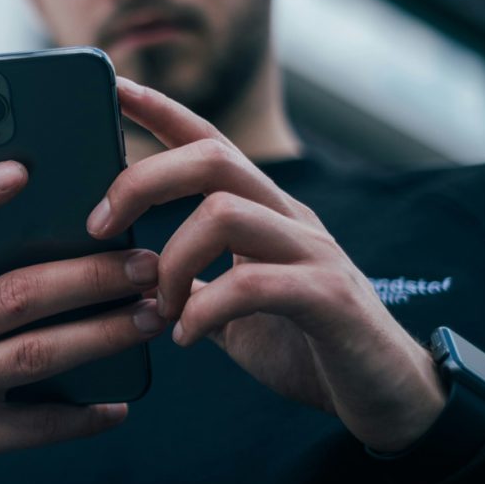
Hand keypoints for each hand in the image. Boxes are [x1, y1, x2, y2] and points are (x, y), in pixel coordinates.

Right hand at [0, 161, 167, 483]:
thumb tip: (66, 236)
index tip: (20, 169)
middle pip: (13, 293)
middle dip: (89, 274)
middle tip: (144, 263)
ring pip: (37, 352)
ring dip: (104, 333)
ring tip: (150, 316)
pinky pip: (40, 425)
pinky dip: (85, 414)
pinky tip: (118, 403)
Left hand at [86, 77, 445, 452]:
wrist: (387, 397)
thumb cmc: (305, 346)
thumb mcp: (233, 308)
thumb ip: (194, 284)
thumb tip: (135, 276)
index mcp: (264, 212)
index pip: (209, 142)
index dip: (161, 110)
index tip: (114, 86)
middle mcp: (289, 218)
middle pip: (211, 158)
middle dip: (142, 181)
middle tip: (97, 225)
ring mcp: (313, 253)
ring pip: (225, 212)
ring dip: (171, 261)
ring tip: (158, 307)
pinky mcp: (330, 298)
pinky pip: (252, 284)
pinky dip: (204, 311)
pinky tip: (186, 337)